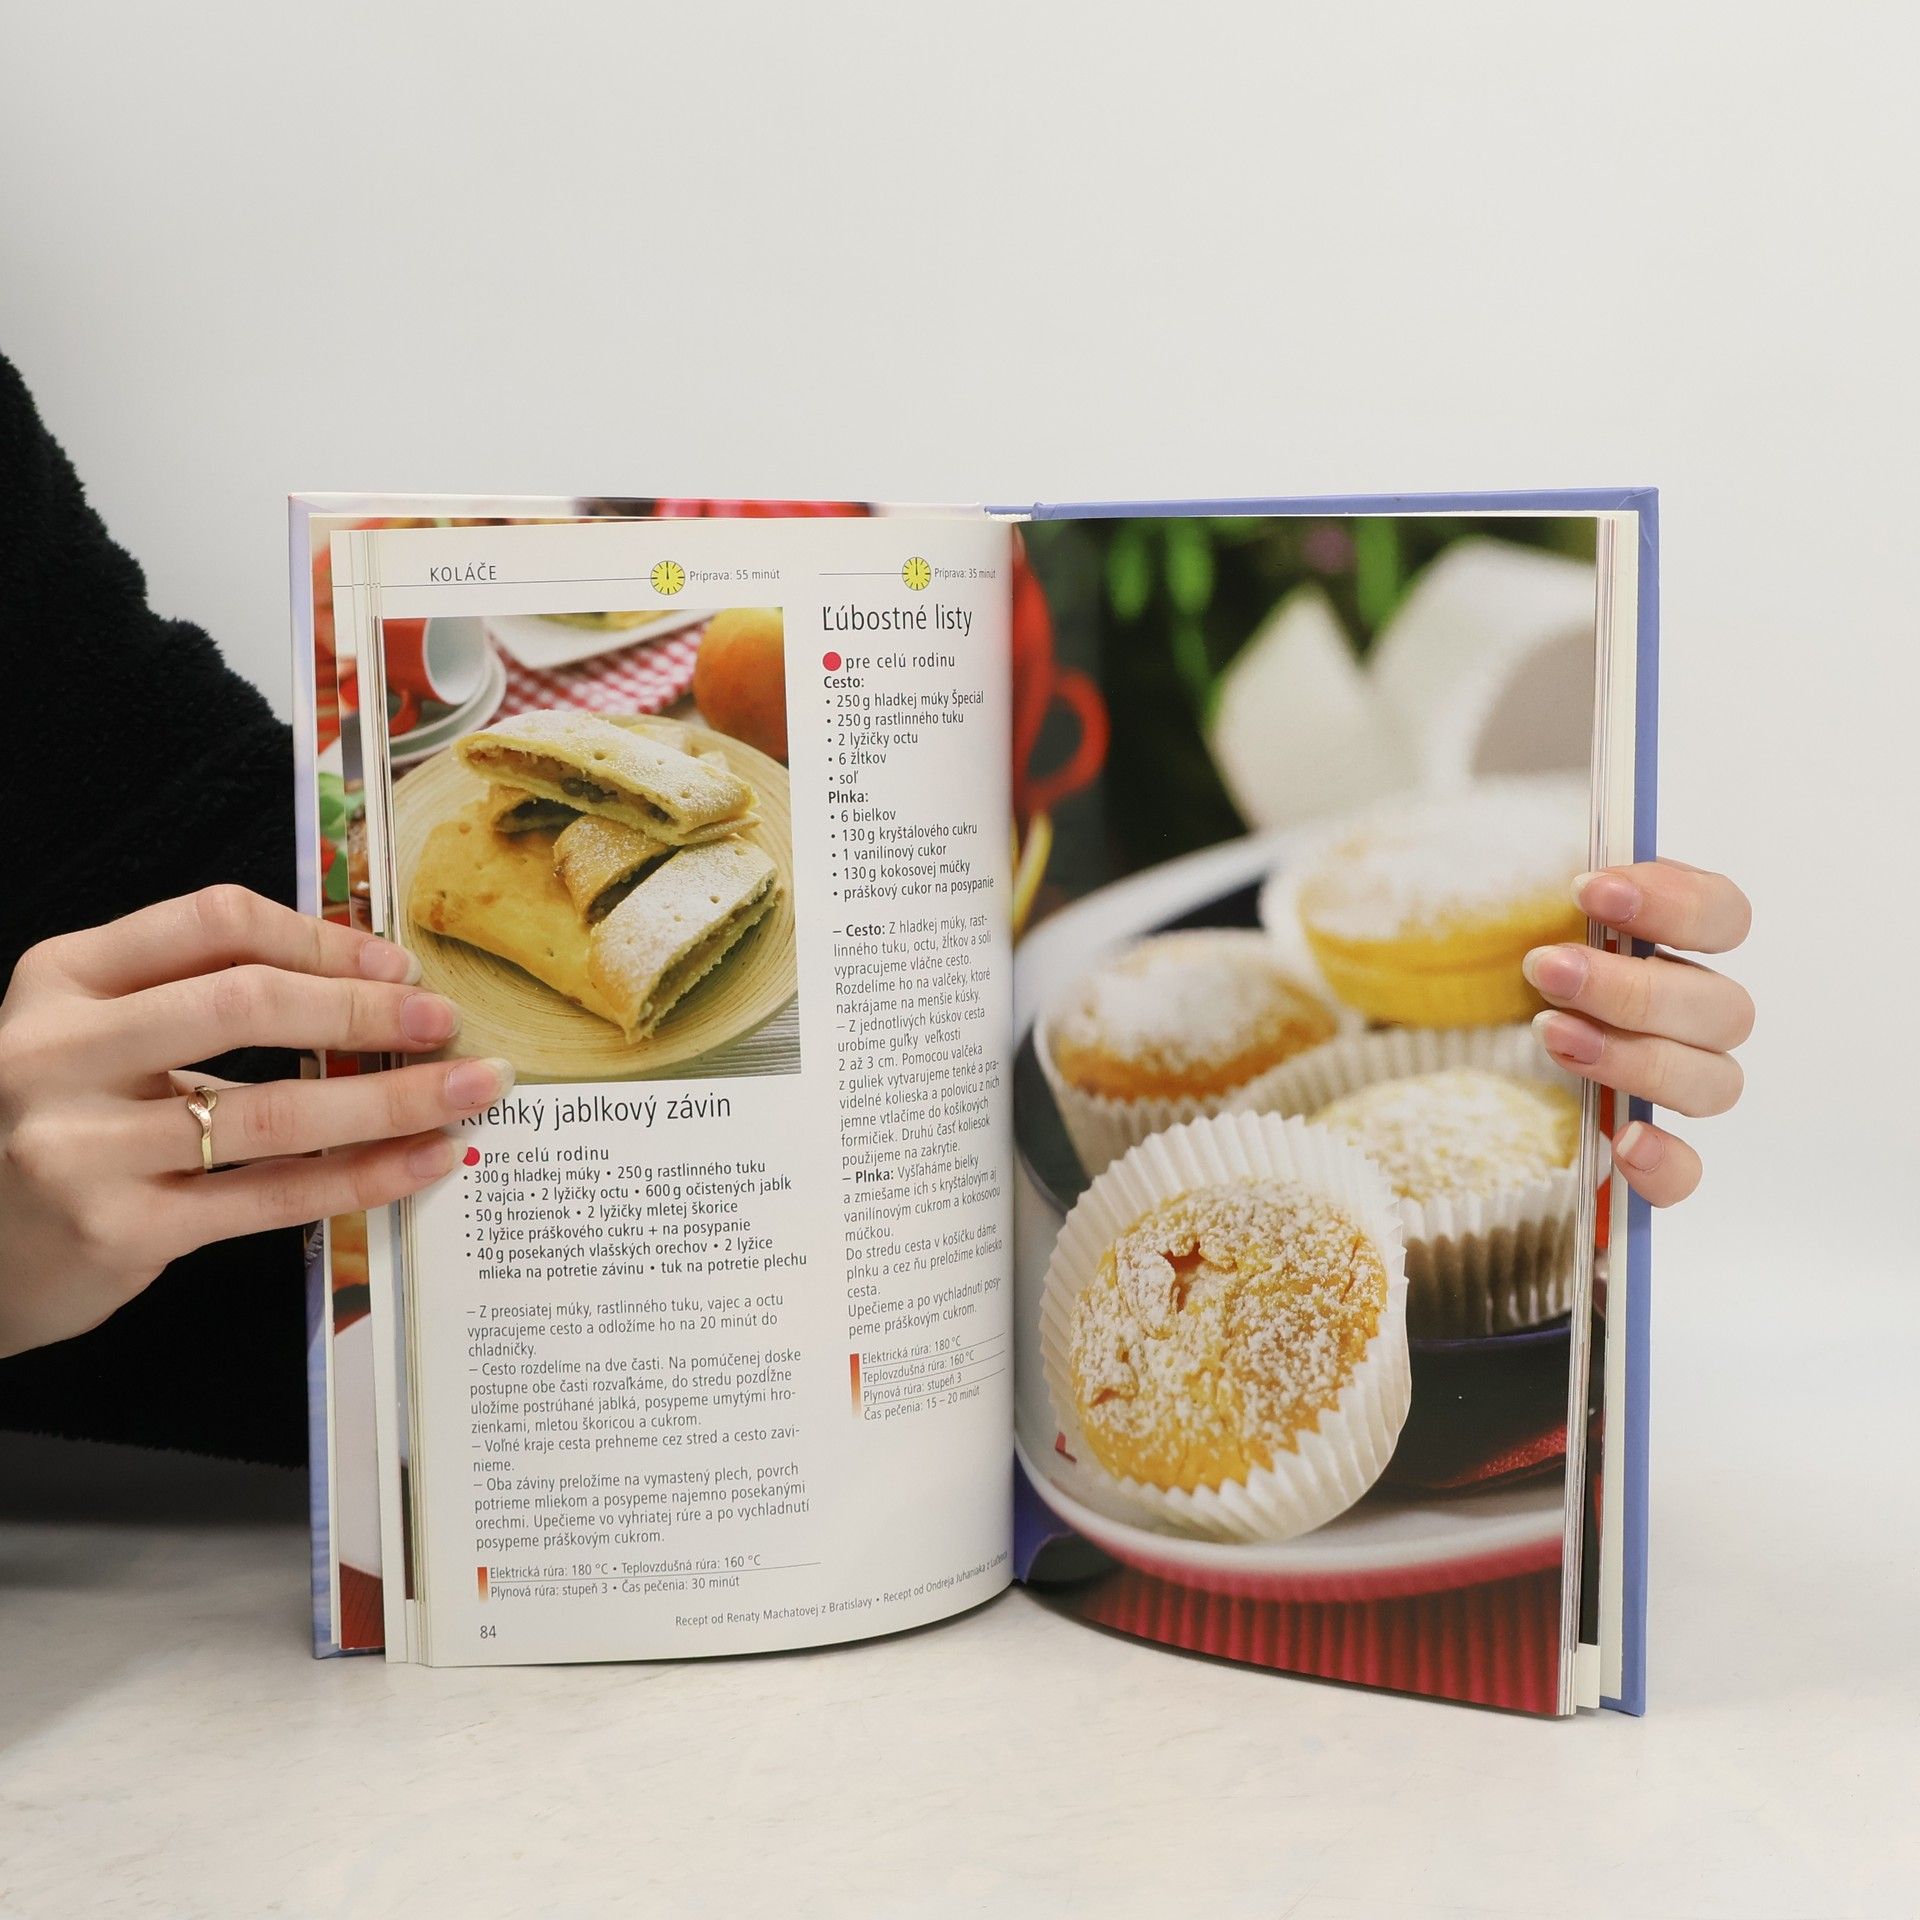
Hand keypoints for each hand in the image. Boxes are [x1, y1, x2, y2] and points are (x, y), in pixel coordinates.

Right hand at [0, 885, 510, 1356]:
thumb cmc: (58, 1125)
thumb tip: (369, 981)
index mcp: (63, 977)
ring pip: (275, 1108)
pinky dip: (362, 1174)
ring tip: (471, 1089)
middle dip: (366, 1011)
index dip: (322, 938)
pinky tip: (423, 1159)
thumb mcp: (93, 1034)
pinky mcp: (120, 1229)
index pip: (213, 923)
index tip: (398, 965)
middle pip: (247, 1003)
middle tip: (450, 1022)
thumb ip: (194, 996)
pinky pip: (271, 1195)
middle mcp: (58, 1051)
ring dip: (392, 1097)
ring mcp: (83, 1147)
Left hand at [1523, 860, 1752, 1207]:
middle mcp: (1693, 1014)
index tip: (1586, 890)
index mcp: (1679, 942)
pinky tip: (1625, 1144)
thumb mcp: (1513, 898)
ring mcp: (1674, 1082)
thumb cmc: (1505, 949)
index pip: (1724, 916)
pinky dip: (1666, 1164)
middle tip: (1546, 968)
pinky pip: (1685, 1172)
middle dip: (1631, 987)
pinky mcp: (1642, 1147)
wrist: (1461, 1025)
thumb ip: (1541, 870)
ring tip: (1550, 1032)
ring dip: (1635, 1057)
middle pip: (1720, 1008)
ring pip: (1711, 1082)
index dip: (1671, 903)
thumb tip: (1568, 855)